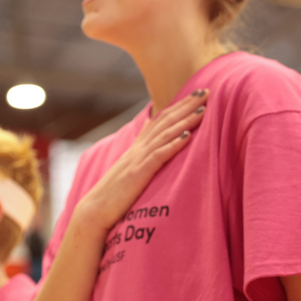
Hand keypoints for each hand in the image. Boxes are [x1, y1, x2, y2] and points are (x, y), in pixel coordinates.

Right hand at [74, 89, 208, 234]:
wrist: (94, 210)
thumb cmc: (114, 194)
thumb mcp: (128, 168)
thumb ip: (139, 149)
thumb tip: (147, 128)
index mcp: (137, 147)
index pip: (160, 119)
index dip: (179, 105)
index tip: (196, 92)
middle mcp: (138, 148)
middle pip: (165, 121)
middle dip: (186, 105)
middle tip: (206, 90)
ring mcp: (137, 159)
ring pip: (165, 134)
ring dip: (185, 120)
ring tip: (203, 109)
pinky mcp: (138, 173)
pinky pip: (159, 155)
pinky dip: (174, 144)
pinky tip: (188, 135)